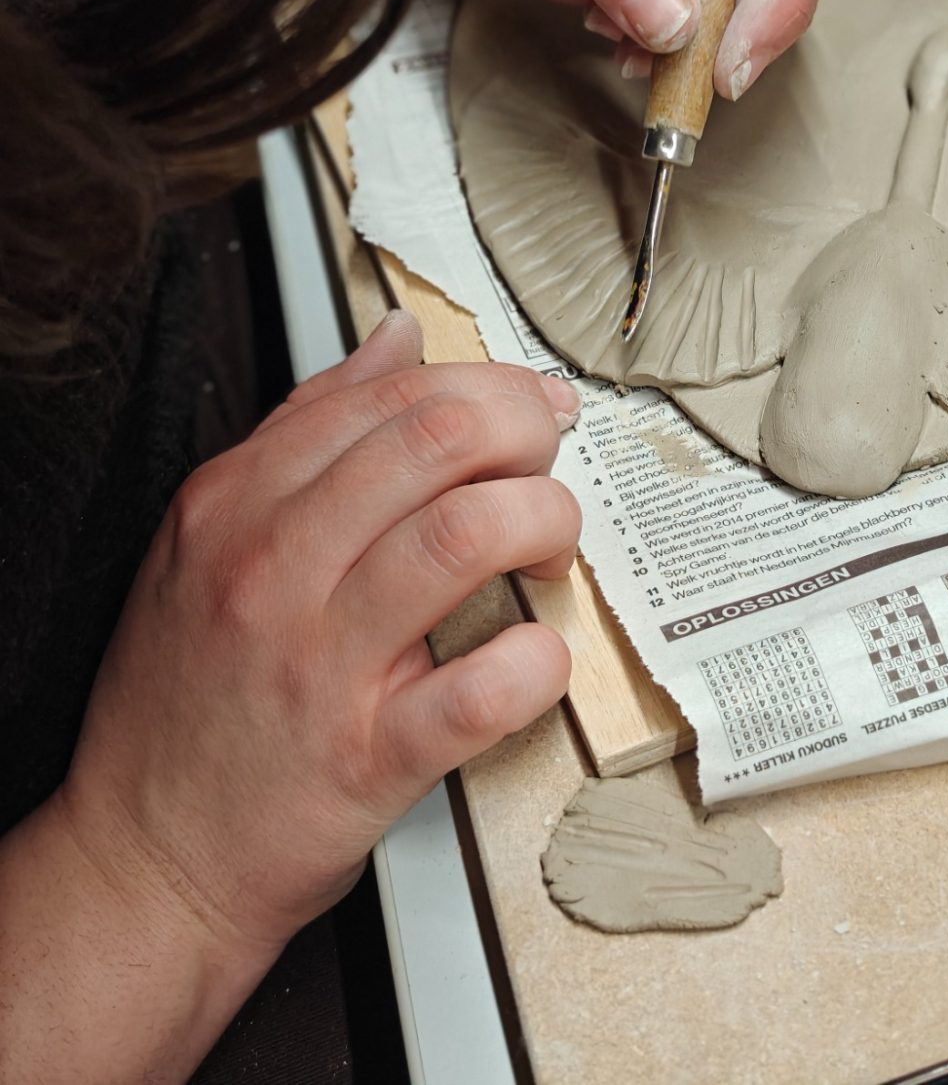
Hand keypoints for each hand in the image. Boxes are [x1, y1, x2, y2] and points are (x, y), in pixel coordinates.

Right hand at [52, 312, 580, 961]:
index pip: (387, 397)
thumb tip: (394, 339)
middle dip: (524, 432)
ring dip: (542, 520)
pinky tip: (539, 654)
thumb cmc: (190, 697)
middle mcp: (272, 569)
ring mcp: (319, 663)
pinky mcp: (366, 758)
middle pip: (435, 444)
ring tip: (550, 543)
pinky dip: (535, 662)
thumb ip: (307, 426)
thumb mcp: (210, 535)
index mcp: (236, 502)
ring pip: (463, 537)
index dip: (485, 384)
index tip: (531, 402)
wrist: (147, 858)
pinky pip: (478, 691)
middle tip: (550, 459)